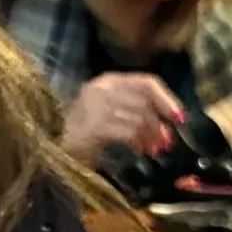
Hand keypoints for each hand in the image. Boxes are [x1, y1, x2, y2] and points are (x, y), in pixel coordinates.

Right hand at [63, 72, 185, 161]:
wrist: (51, 146)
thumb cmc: (81, 132)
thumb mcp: (109, 113)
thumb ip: (134, 111)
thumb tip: (166, 125)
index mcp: (107, 81)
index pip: (146, 82)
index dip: (167, 99)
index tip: (180, 118)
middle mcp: (101, 88)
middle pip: (145, 102)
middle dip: (160, 124)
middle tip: (166, 142)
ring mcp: (96, 106)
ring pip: (139, 118)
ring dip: (151, 136)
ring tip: (153, 149)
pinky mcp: (94, 125)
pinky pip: (128, 132)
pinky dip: (138, 142)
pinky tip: (139, 151)